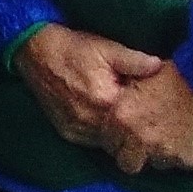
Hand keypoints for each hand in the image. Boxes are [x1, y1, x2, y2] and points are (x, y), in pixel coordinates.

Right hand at [12, 22, 163, 150]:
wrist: (32, 49)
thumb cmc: (72, 47)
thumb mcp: (105, 47)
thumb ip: (134, 60)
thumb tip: (160, 66)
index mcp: (106, 101)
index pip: (139, 122)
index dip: (149, 119)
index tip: (156, 116)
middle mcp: (91, 121)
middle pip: (125, 139)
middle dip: (135, 131)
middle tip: (143, 120)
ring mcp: (77, 129)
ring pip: (109, 144)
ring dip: (118, 135)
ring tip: (124, 121)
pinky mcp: (66, 131)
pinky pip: (92, 141)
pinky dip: (101, 134)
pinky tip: (105, 121)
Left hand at [105, 62, 192, 174]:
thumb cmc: (179, 73)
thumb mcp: (142, 79)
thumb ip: (126, 99)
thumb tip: (117, 107)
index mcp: (122, 116)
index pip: (107, 142)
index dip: (117, 139)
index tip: (127, 135)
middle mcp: (139, 138)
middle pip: (127, 162)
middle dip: (135, 154)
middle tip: (148, 142)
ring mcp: (164, 153)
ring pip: (155, 164)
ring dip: (161, 154)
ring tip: (173, 137)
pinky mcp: (188, 161)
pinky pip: (180, 163)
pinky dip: (183, 154)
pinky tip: (190, 139)